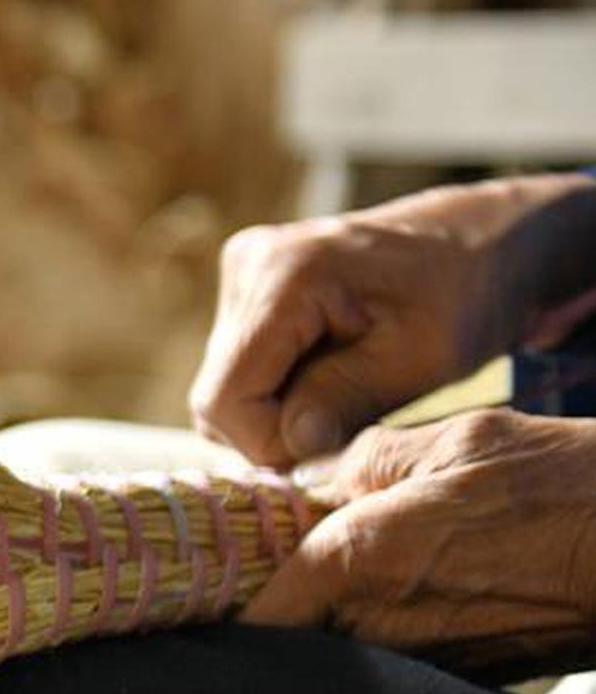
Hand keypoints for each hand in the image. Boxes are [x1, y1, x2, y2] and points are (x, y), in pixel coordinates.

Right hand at [190, 174, 595, 468]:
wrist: (476, 244)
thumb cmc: (463, 296)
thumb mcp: (421, 359)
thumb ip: (346, 399)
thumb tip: (286, 449)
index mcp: (286, 275)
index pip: (225, 397)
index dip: (267, 442)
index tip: (331, 448)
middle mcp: (247, 267)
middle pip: (217, 396)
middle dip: (275, 429)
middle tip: (345, 425)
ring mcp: (241, 274)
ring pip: (222, 389)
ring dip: (276, 414)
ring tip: (344, 394)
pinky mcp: (244, 288)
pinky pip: (236, 370)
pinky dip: (277, 392)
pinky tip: (327, 376)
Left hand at [243, 409, 595, 676]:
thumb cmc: (563, 484)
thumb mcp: (457, 440)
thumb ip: (367, 461)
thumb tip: (311, 477)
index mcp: (354, 563)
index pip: (251, 614)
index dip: (230, 601)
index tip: (227, 579)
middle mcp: (375, 628)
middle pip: (289, 641)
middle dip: (279, 612)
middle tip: (285, 573)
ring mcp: (422, 663)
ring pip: (342, 656)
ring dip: (334, 626)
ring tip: (362, 582)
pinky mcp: (468, 679)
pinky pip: (398, 664)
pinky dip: (388, 641)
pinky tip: (417, 601)